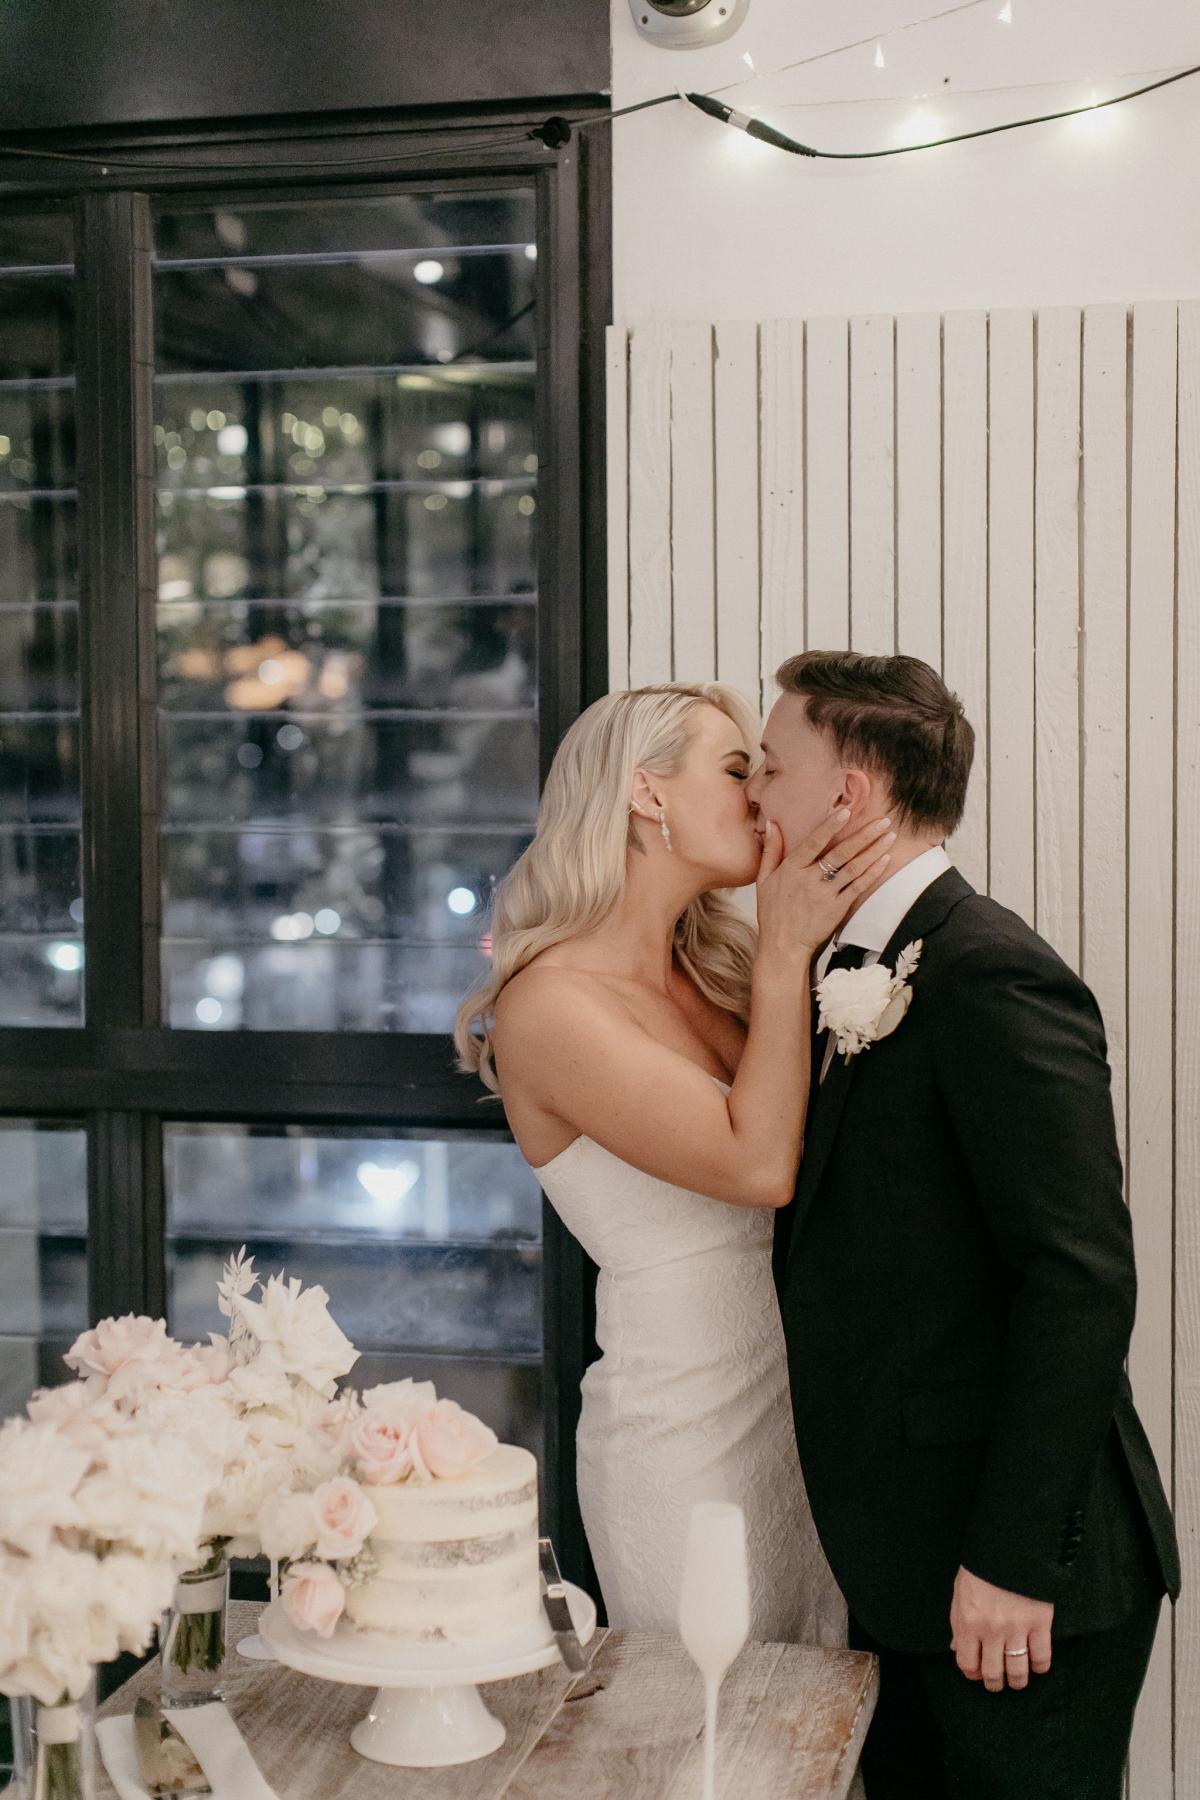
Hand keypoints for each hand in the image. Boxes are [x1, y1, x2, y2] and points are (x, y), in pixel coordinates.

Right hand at [755, 806, 895, 972]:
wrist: (782, 946)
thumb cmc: (773, 913)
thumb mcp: (764, 880)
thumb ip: (770, 850)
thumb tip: (772, 823)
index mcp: (792, 869)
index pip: (814, 842)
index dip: (830, 826)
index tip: (847, 811)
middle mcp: (809, 879)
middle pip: (840, 852)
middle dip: (864, 835)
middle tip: (883, 820)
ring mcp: (825, 895)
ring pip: (853, 868)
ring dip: (874, 851)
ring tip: (890, 836)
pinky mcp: (837, 909)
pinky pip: (857, 887)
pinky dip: (872, 873)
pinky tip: (884, 861)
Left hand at [950, 1565, 1053, 1691]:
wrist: (1011, 1545)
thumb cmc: (983, 1567)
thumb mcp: (960, 1591)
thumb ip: (957, 1622)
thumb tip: (957, 1648)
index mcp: (969, 1621)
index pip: (967, 1663)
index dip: (972, 1673)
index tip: (977, 1672)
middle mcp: (991, 1630)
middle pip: (992, 1673)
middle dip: (994, 1683)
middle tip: (997, 1681)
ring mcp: (1017, 1629)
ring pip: (1017, 1671)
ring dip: (1016, 1681)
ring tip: (1016, 1679)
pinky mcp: (1040, 1624)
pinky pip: (1042, 1657)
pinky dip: (1040, 1666)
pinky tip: (1036, 1663)